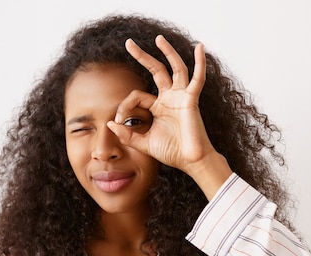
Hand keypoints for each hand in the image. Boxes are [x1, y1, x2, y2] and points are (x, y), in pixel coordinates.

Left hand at [107, 35, 231, 198]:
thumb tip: (109, 124)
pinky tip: (200, 48)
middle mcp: (170, 98)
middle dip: (142, 56)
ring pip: (175, 67)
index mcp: (158, 107)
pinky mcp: (191, 100)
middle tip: (128, 43)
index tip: (118, 121)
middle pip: (155, 70)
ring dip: (167, 52)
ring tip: (158, 38)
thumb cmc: (172, 152)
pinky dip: (200, 63)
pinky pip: (197, 78)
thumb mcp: (144, 143)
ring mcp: (181, 97)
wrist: (190, 161)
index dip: (124, 106)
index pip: (137, 96)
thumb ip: (127, 135)